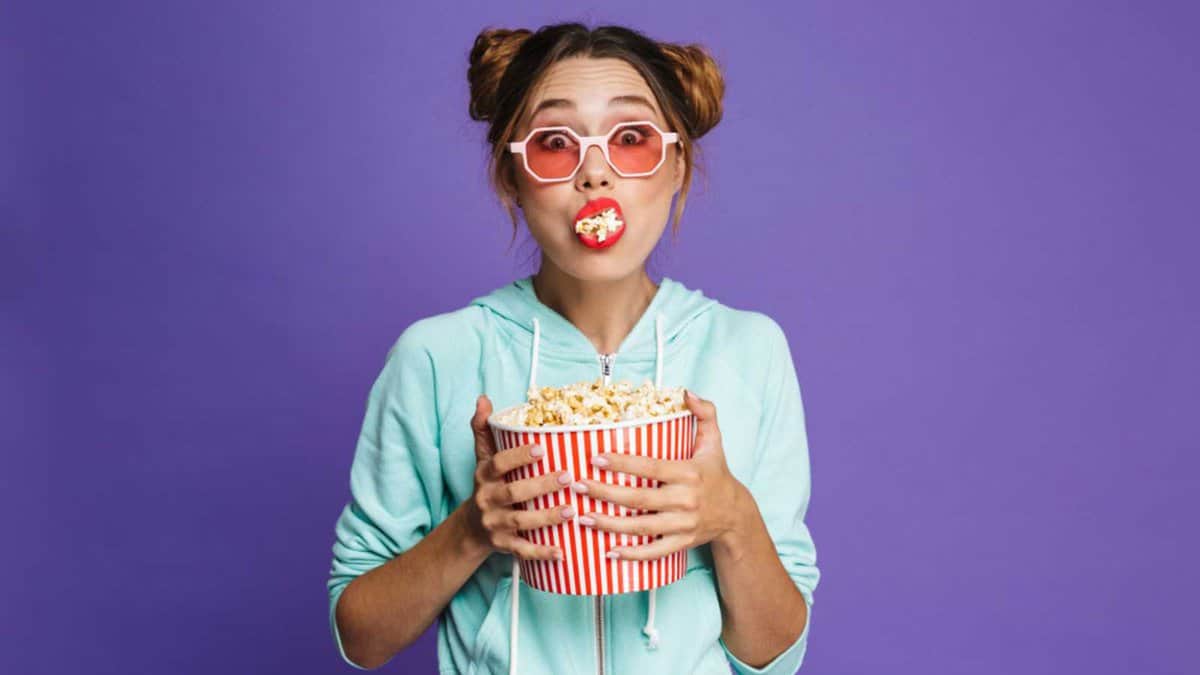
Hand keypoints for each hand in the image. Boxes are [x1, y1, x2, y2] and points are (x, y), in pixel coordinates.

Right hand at [463, 394, 572, 560]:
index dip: (518, 457)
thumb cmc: (487, 485)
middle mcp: (487, 500)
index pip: (498, 464)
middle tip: (567, 477)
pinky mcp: (504, 546)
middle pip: (513, 493)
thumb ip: (484, 429)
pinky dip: (541, 552)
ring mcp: (495, 524)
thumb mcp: (483, 458)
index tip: (541, 448)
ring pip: (520, 522)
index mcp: (484, 476)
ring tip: (571, 511)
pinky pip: (523, 551)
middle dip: (540, 486)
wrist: (472, 528)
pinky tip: (561, 551)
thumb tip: (483, 398)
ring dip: (546, 517)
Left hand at [572, 390, 746, 560]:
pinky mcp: (682, 543)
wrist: (735, 514)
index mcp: (689, 473)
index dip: (622, 463)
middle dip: (605, 493)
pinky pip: (654, 551)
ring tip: (583, 517)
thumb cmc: (716, 473)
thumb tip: (686, 393)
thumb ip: (704, 413)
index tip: (595, 458)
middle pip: (639, 498)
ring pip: (642, 527)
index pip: (651, 467)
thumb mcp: (714, 442)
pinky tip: (608, 551)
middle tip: (578, 486)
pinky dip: (632, 555)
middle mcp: (685, 500)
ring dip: (610, 525)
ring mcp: (683, 525)